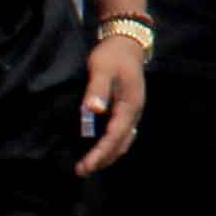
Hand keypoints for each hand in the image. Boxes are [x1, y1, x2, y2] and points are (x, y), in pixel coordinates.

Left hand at [75, 32, 147, 174]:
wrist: (126, 44)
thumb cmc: (112, 56)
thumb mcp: (102, 69)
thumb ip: (97, 89)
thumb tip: (92, 110)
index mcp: (130, 105)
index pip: (115, 136)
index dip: (101, 152)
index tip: (86, 165)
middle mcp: (134, 112)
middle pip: (121, 144)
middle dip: (103, 159)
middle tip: (82, 171)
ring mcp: (132, 112)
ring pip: (123, 141)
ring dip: (108, 155)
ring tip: (90, 166)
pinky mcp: (127, 110)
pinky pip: (122, 134)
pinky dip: (111, 146)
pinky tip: (100, 150)